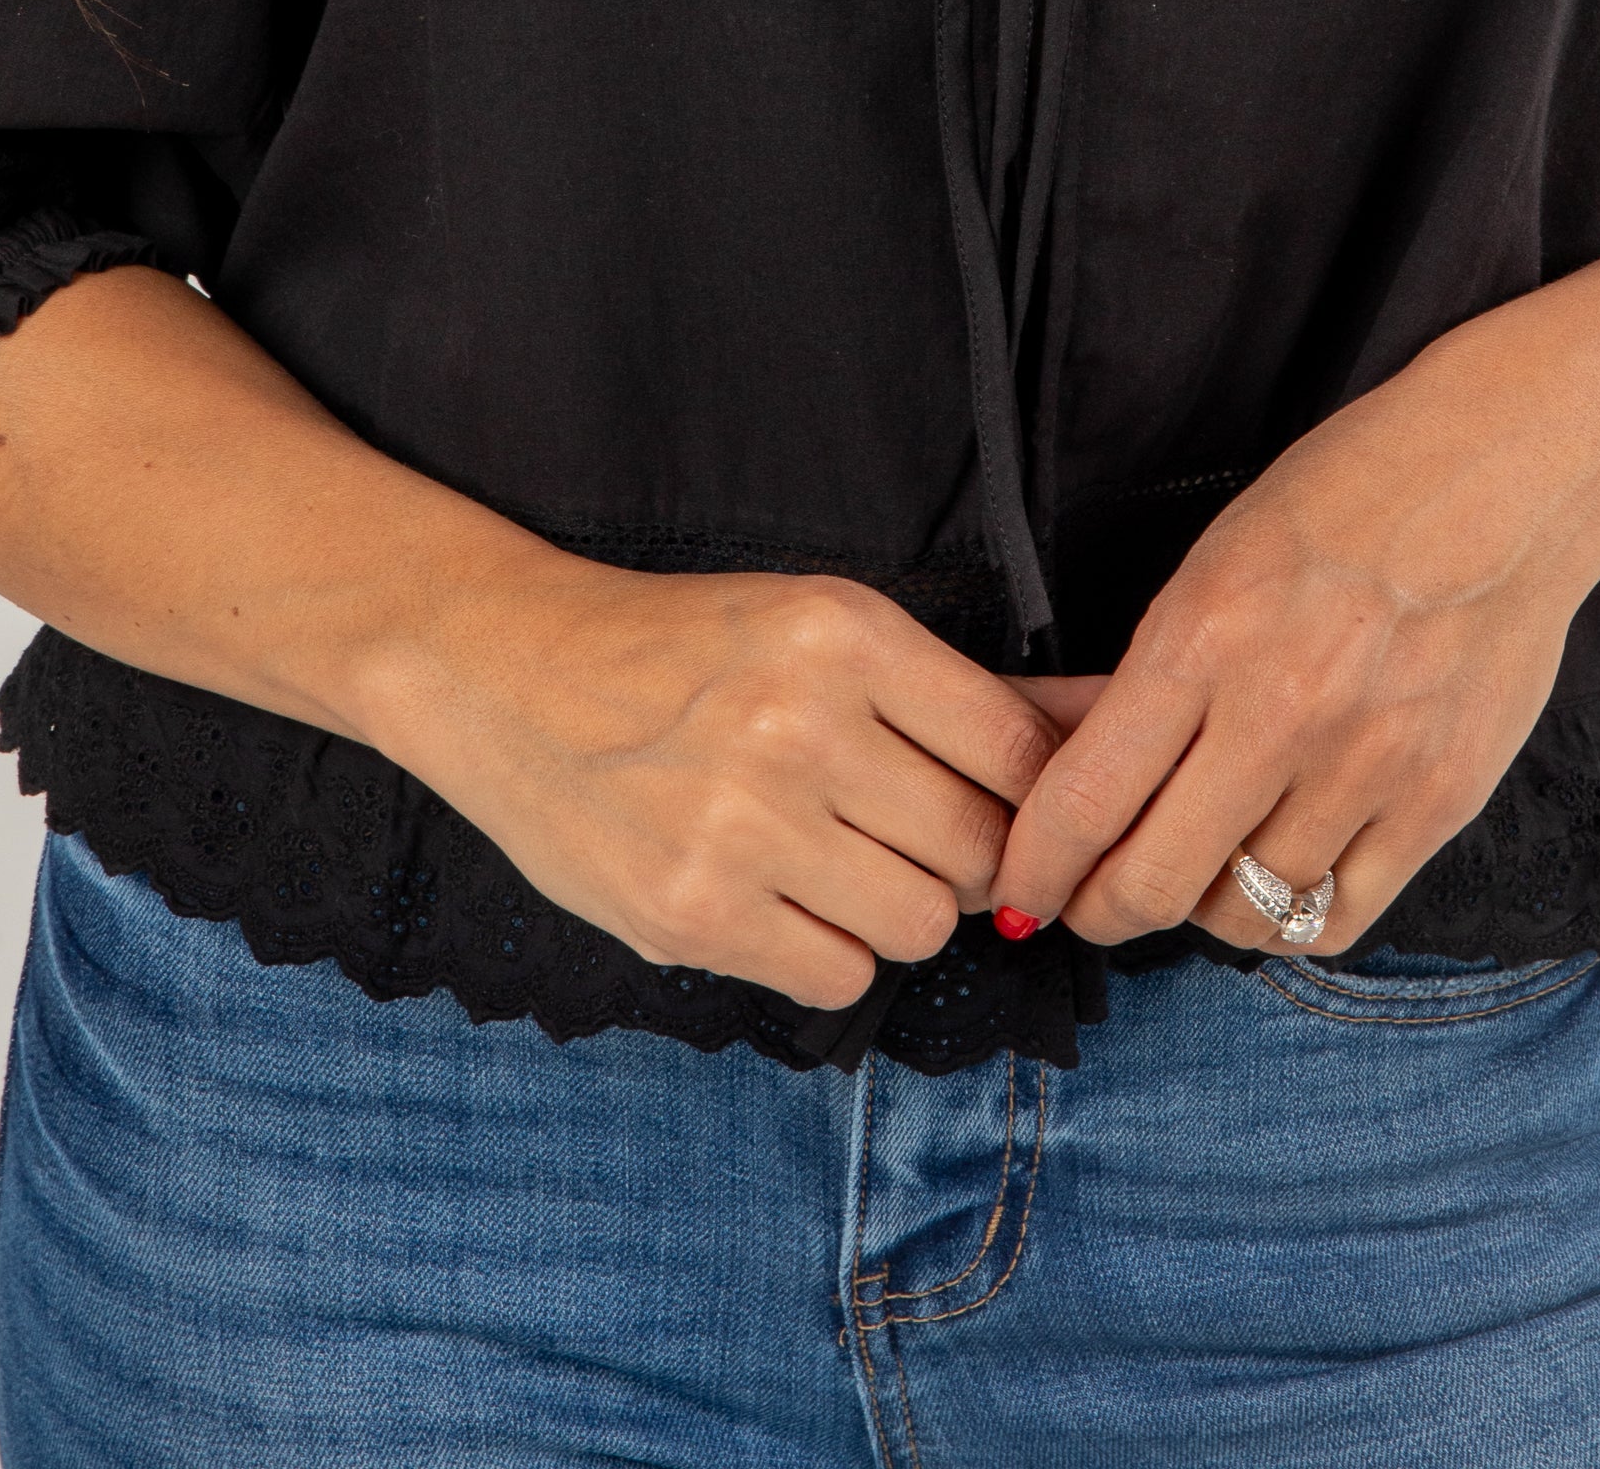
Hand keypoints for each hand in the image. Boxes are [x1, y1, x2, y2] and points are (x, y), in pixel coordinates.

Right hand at [367, 555, 1067, 1013]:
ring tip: (835, 864)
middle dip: (964, 857)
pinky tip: (779, 900)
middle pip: (980, 847)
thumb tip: (1088, 742)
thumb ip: (940, 694)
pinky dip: (827, 951)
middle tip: (909, 837)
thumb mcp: (814, 624)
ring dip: (897, 908)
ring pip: (922, 921)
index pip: (1016, 748)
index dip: (1031, 794)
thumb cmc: (683, 650)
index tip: (1002, 806)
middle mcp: (801, 724)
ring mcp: (744, 825)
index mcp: (844, 633)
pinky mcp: (693, 912)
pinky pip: (840, 975)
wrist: (511, 673)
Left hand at [986, 375, 1599, 958]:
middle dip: (1100, 909)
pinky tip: (1277, 877)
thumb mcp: (1217, 556)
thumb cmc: (1351, 494)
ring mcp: (1368, 767)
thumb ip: (1145, 673)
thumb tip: (1057, 756)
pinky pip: (1337, 917)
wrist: (1510, 474)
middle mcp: (1281, 712)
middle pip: (1151, 883)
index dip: (1036, 868)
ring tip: (1196, 870)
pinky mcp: (1440, 802)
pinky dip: (1290, 916)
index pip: (1084, 800)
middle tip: (1091, 902)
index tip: (1020, 887)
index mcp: (1204, 634)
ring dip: (1200, 907)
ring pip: (1242, 914)